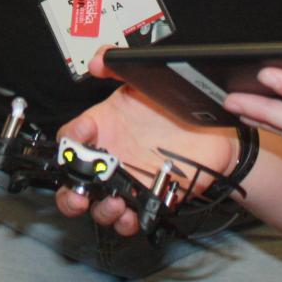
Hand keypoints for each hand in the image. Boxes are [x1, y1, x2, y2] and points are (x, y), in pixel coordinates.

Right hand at [51, 49, 238, 236]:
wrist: (212, 131)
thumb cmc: (173, 106)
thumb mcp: (142, 81)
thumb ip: (118, 66)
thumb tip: (99, 60)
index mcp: (103, 129)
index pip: (70, 139)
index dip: (68, 141)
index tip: (80, 138)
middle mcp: (111, 158)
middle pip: (75, 185)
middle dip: (70, 196)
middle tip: (78, 196)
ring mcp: (129, 181)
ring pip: (100, 206)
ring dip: (101, 210)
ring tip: (114, 203)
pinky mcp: (150, 197)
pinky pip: (131, 217)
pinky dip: (127, 221)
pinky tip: (131, 215)